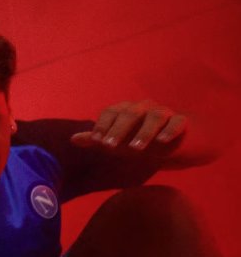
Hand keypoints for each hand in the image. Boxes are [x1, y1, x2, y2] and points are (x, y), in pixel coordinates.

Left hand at [71, 100, 185, 150]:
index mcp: (126, 110)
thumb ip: (97, 140)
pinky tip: (163, 141)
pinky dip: (170, 130)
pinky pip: (178, 121)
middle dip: (119, 129)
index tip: (96, 141)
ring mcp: (165, 112)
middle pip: (130, 113)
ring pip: (155, 115)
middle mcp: (144, 108)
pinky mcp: (183, 121)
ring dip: (145, 131)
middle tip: (110, 147)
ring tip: (136, 148)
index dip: (103, 125)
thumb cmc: (143, 141)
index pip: (111, 112)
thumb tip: (73, 139)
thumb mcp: (119, 143)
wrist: (178, 143)